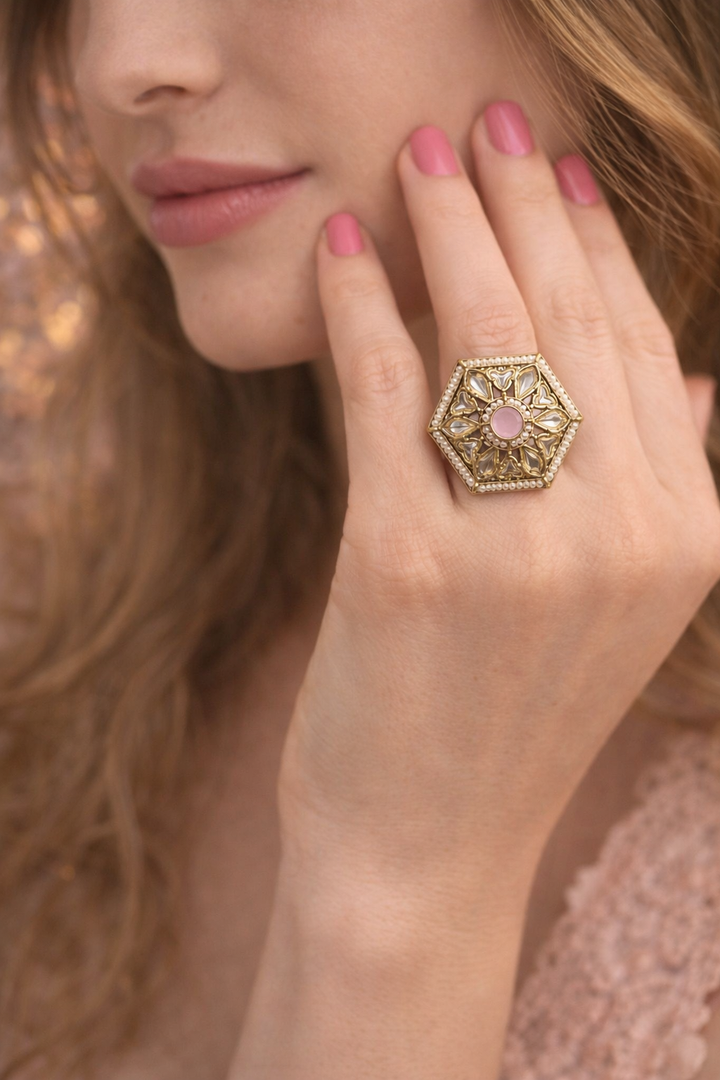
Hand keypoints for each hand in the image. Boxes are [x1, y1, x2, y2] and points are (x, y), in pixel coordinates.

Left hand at [277, 102, 719, 905]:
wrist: (423, 848)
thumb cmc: (503, 719)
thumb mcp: (613, 609)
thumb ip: (658, 485)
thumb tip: (695, 382)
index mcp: (683, 535)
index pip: (641, 343)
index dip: (595, 240)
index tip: (555, 167)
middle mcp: (623, 533)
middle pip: (570, 319)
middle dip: (522, 202)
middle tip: (482, 122)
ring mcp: (520, 552)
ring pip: (486, 336)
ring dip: (448, 227)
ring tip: (416, 158)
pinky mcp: (408, 563)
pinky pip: (385, 396)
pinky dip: (359, 311)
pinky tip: (343, 250)